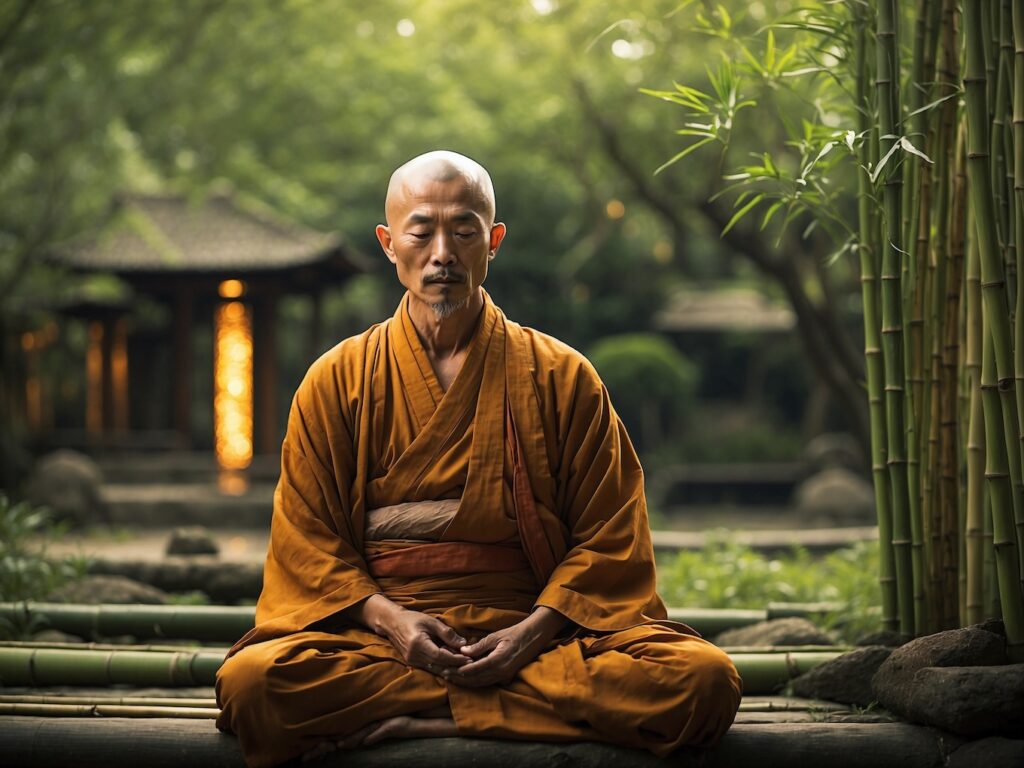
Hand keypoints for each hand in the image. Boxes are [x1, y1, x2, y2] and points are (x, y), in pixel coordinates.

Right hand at [347, 594, 468, 674]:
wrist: (392, 623)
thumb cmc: (412, 619)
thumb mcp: (431, 622)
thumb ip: (447, 633)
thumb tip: (463, 644)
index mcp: (418, 644)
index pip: (440, 656)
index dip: (456, 659)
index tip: (469, 659)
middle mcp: (414, 656)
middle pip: (439, 666)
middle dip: (456, 666)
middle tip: (472, 665)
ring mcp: (412, 661)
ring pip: (435, 670)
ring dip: (450, 669)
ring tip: (465, 666)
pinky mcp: (413, 663)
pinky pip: (430, 668)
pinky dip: (442, 667)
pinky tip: (453, 666)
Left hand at [448, 606, 566, 687]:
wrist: (534, 637)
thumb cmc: (515, 633)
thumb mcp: (496, 636)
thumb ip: (479, 646)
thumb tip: (463, 652)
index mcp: (498, 661)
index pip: (473, 670)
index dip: (458, 671)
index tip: (445, 668)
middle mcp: (501, 672)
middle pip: (474, 680)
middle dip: (457, 678)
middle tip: (442, 674)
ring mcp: (504, 676)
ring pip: (480, 683)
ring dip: (464, 681)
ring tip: (450, 677)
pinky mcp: (506, 677)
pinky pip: (487, 682)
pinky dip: (475, 681)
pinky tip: (465, 678)